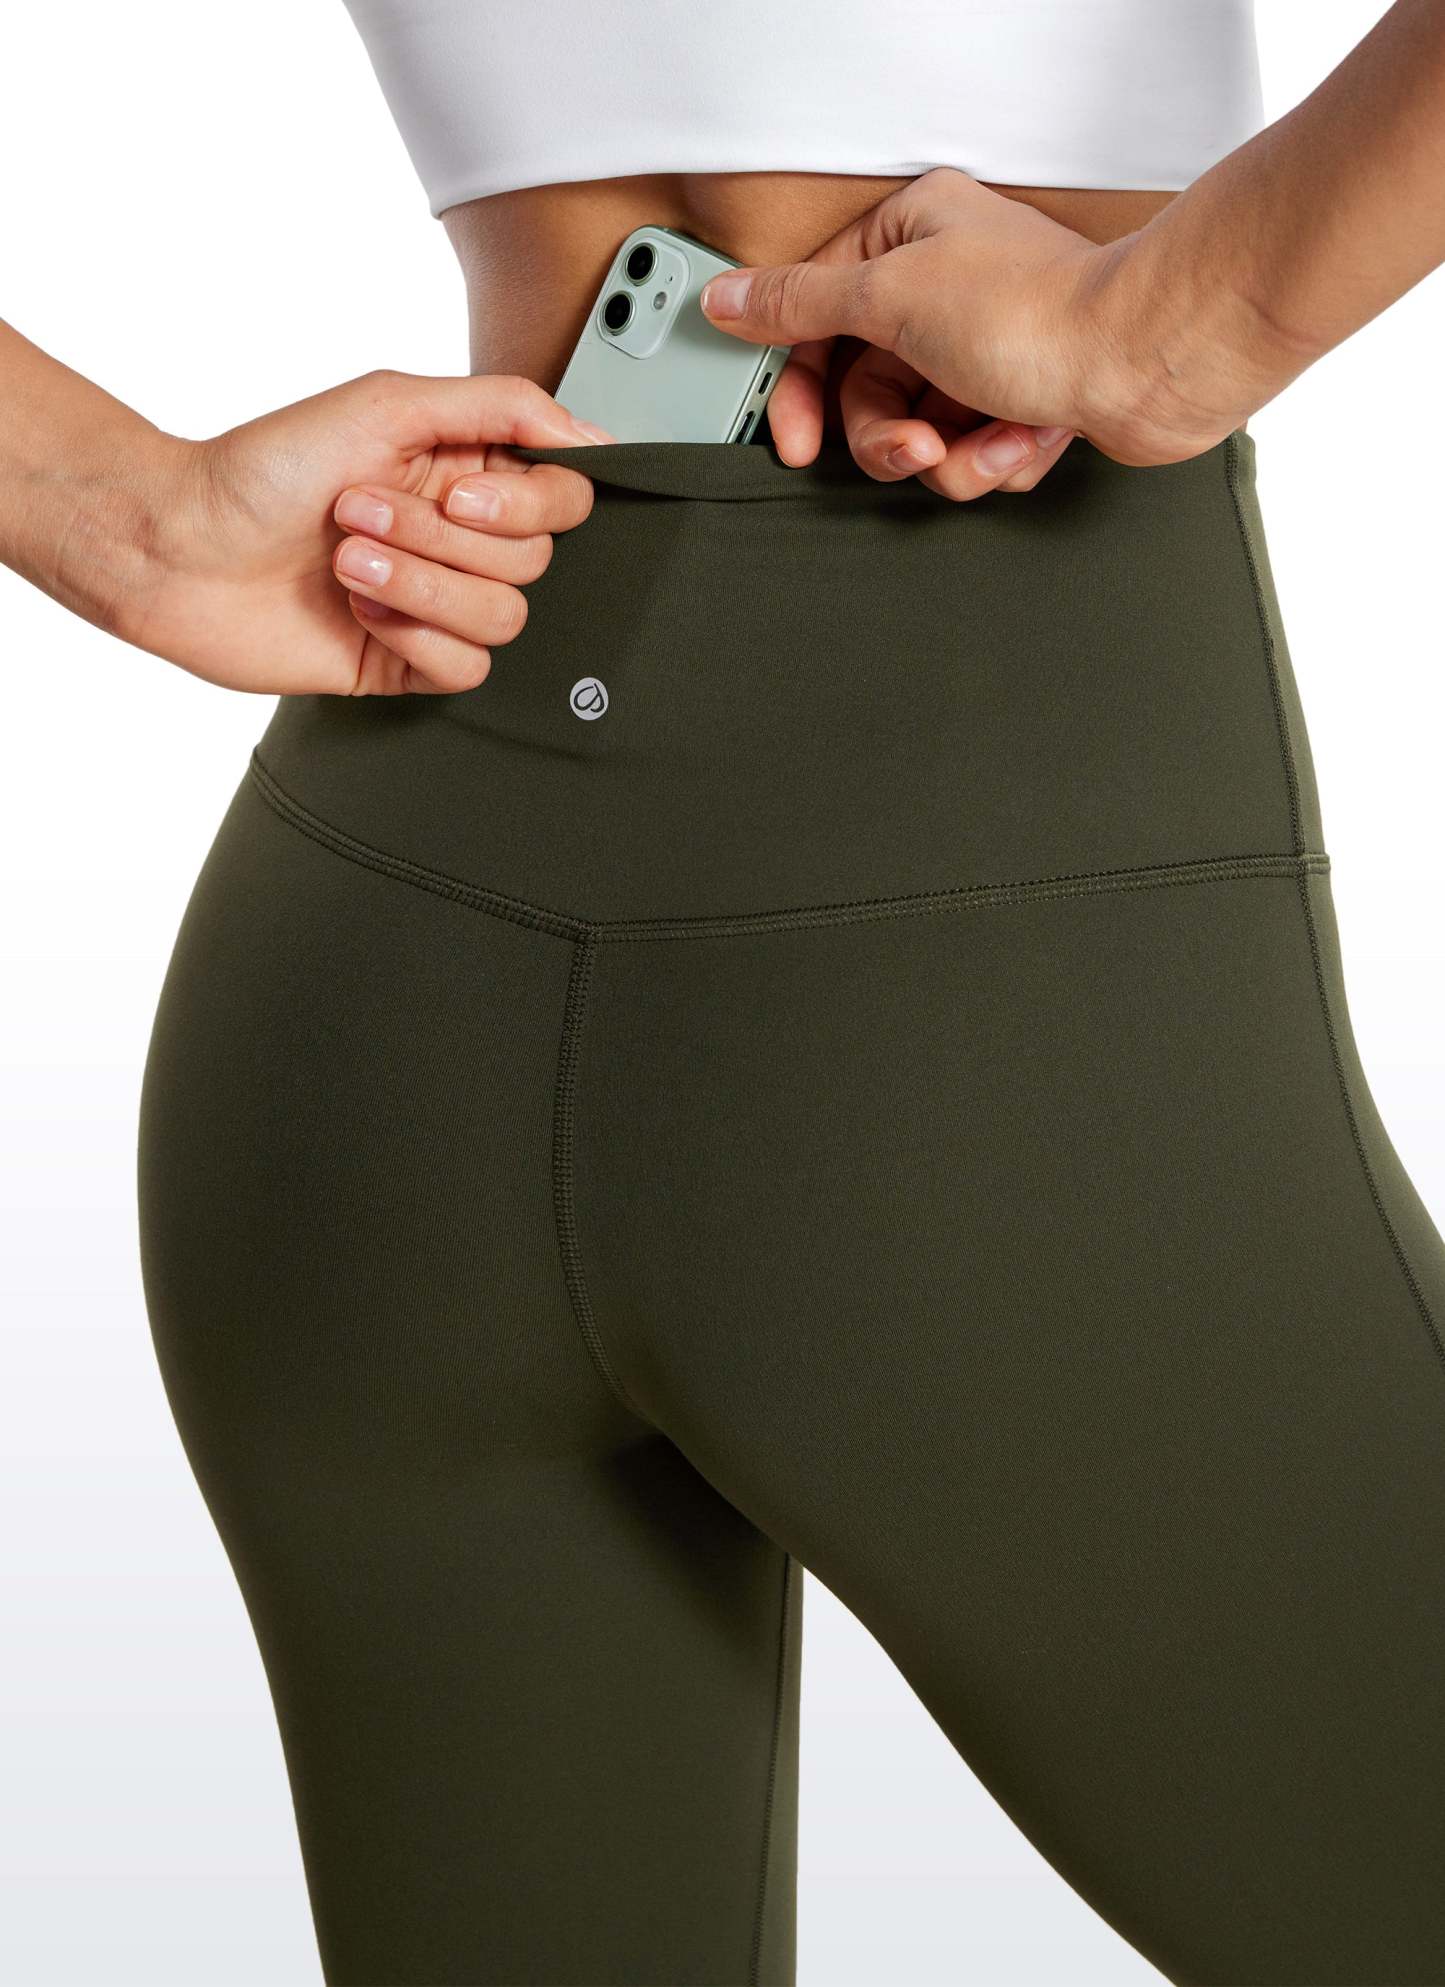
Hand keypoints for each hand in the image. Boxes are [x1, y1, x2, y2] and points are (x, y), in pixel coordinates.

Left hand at [117, 371, 614, 693]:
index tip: (460, 494)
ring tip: (348, 562)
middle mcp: (457, 539)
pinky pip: (469, 668)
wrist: (182, 548)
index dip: (524, 505)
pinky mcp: (410, 659)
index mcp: (464, 473)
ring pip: (504, 617)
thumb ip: (503, 407)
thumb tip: (590, 435)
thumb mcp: (388, 401)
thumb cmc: (263, 470)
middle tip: (362, 513)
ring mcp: (436, 602)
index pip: (563, 499)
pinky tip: (358, 612)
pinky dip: (413, 636)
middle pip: (534, 561)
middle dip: (439, 540)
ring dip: (418, 587)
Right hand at [699, 168, 1249, 500]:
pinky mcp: (1021, 399)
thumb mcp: (890, 296)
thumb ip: (800, 302)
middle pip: (866, 391)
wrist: (1146, 362)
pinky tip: (1030, 435)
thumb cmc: (1039, 313)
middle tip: (914, 447)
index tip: (796, 439)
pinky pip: (972, 454)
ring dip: (950, 457)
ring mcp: (984, 348)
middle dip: (891, 437)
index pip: (816, 318)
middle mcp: (945, 286)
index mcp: (908, 238)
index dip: (800, 388)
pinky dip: (996, 458)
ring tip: (988, 440)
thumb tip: (728, 299)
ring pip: (919, 434)